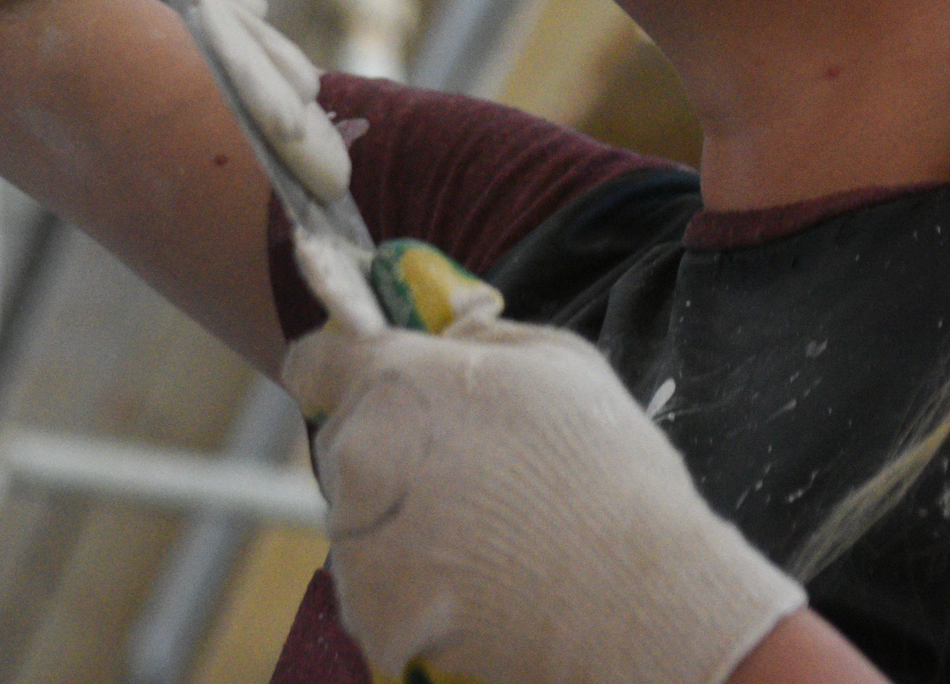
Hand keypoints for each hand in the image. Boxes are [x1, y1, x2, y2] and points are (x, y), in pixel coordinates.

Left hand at [286, 313, 805, 683]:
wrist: (635, 601)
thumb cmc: (607, 470)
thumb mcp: (559, 362)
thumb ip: (481, 336)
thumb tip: (443, 333)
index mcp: (397, 382)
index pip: (314, 361)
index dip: (339, 370)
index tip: (365, 385)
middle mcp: (359, 457)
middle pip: (348, 445)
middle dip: (394, 453)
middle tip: (473, 479)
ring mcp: (357, 544)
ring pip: (360, 520)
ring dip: (402, 524)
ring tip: (488, 537)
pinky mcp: (369, 616)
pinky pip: (376, 589)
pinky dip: (414, 591)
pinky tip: (479, 586)